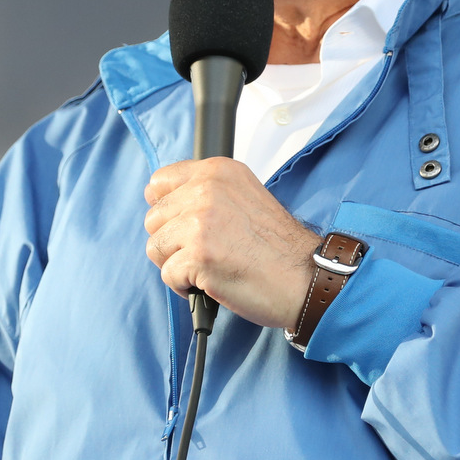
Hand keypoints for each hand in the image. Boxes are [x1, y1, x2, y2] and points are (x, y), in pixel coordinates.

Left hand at [144, 158, 318, 330]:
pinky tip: (211, 282)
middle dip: (172, 241)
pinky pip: (167, 275)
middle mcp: (207, 190)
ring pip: (155, 247)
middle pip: (153, 218)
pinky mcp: (198, 255)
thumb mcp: (245, 196)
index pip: (160, 181)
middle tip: (204, 251)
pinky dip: (186, 287)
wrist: (306, 277)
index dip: (166, 209)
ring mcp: (200, 222)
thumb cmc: (279, 247)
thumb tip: (168, 204)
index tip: (182, 223)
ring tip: (209, 267)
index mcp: (218, 172)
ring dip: (177, 264)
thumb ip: (208, 193)